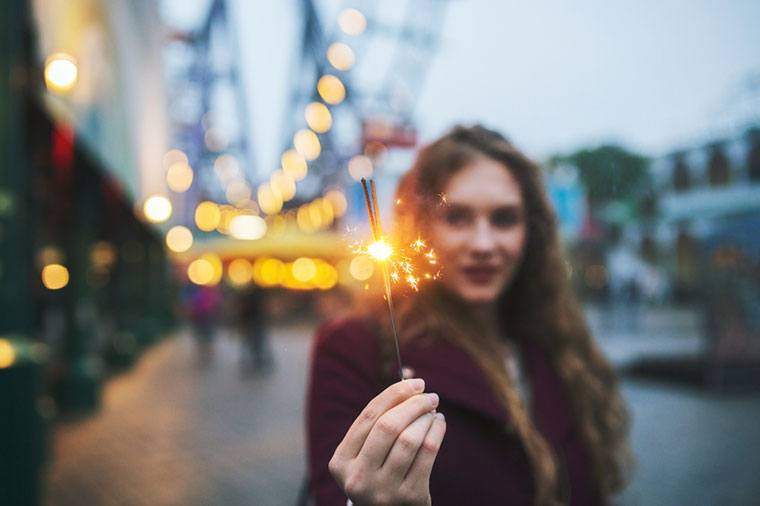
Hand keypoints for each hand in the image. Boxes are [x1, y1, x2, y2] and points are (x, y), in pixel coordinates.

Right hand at [328, 379, 446, 505]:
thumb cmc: (379, 472)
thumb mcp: (368, 453)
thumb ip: (379, 421)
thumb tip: (410, 383)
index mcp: (341, 463)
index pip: (368, 417)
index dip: (394, 395)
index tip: (415, 383)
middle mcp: (358, 479)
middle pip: (388, 426)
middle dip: (413, 405)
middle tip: (430, 396)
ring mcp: (383, 491)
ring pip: (410, 440)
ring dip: (426, 418)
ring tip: (433, 411)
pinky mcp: (410, 497)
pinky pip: (428, 454)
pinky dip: (437, 432)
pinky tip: (439, 424)